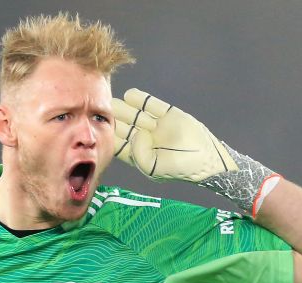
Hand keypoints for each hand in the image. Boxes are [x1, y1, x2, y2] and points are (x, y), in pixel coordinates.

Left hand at [112, 89, 279, 215]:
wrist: (206, 159)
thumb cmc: (179, 168)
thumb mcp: (153, 167)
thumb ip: (138, 153)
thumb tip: (135, 135)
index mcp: (139, 154)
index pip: (119, 143)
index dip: (108, 135)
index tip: (95, 128)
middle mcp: (146, 138)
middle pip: (125, 126)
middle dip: (113, 118)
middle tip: (97, 109)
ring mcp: (157, 125)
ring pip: (136, 114)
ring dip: (124, 108)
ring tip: (111, 100)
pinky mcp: (169, 114)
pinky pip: (152, 105)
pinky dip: (141, 100)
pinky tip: (129, 95)